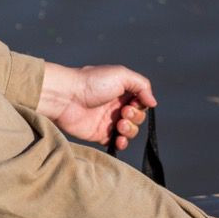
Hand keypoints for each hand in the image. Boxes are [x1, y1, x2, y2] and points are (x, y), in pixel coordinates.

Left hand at [36, 63, 155, 150]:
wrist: (66, 97)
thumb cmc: (91, 82)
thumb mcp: (121, 75)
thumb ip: (142, 85)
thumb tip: (153, 102)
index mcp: (122, 91)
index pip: (142, 102)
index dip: (141, 105)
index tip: (134, 103)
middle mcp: (116, 106)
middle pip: (138, 118)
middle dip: (135, 117)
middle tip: (123, 113)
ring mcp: (108, 121)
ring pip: (130, 131)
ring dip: (130, 130)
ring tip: (119, 124)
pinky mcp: (99, 134)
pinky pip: (117, 142)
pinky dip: (122, 143)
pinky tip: (118, 139)